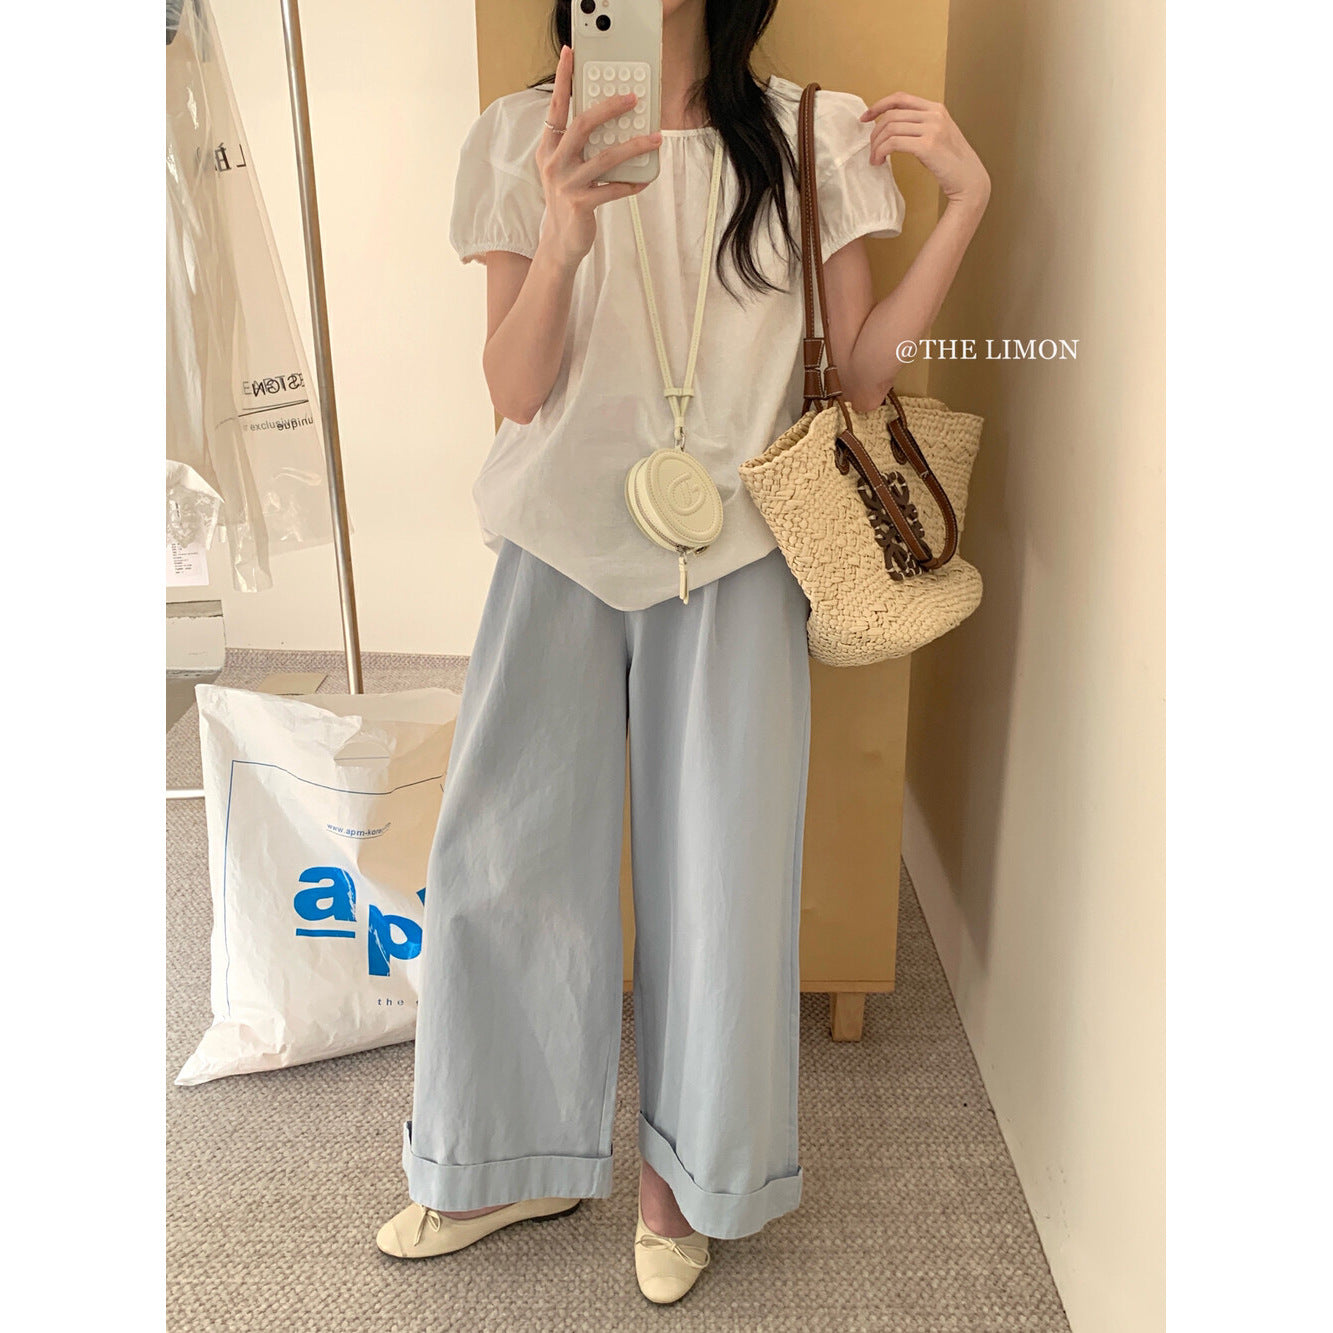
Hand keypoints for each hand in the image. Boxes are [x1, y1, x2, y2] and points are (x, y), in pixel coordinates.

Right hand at [534, 45, 662, 270]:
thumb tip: (611, 121)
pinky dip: (632, 183)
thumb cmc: (568, 197)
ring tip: (655, 138)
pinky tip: (645, 179)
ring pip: (605, 156)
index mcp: (549, 148)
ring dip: (633, 146)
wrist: (560, 240)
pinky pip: (613, 189)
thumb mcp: (566, 167)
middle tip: (633, 97)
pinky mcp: (580, 204)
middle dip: (609, 107)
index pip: (556, 107)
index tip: (570, 53)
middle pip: (582, 125)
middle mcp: (554, 162)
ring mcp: (566, 183)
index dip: (563, 80)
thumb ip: (579, 144)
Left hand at [860, 92, 989, 212]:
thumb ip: (918, 127)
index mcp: (936, 109)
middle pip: (891, 115)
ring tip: (875, 159)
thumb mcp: (936, 136)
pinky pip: (893, 143)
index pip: (900, 98)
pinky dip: (881, 152)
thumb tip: (890, 129)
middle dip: (875, 134)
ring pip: (890, 129)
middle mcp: (934, 114)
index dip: (879, 105)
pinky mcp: (927, 145)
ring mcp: (932, 128)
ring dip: (876, 146)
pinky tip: (880, 161)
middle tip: (871, 150)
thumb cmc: (950, 163)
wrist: (969, 180)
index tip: (865, 118)